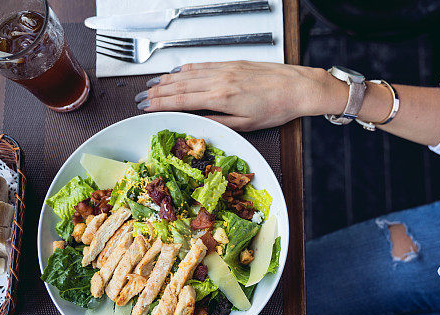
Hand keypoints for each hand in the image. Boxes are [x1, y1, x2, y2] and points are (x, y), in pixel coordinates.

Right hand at [138, 61, 346, 130]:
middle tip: (142, 99)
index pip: (183, 101)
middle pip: (180, 86)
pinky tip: (178, 72)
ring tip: (152, 86)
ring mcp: (225, 69)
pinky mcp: (232, 64)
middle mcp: (220, 80)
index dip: (161, 104)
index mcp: (222, 98)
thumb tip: (197, 123)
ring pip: (188, 74)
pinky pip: (203, 65)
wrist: (298, 88)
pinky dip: (186, 69)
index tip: (146, 107)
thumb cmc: (277, 107)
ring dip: (167, 80)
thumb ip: (218, 122)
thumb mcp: (246, 125)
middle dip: (158, 93)